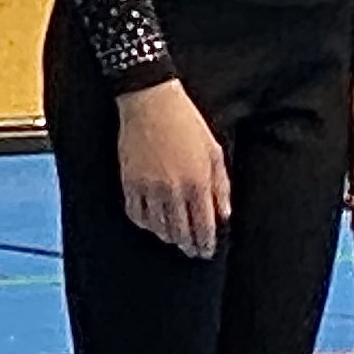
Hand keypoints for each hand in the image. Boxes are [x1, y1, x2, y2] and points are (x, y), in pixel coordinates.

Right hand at [113, 79, 229, 256]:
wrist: (150, 102)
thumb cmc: (186, 123)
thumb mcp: (213, 151)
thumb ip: (221, 186)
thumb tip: (224, 214)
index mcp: (197, 182)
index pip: (203, 226)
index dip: (206, 243)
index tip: (207, 251)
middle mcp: (173, 190)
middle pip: (181, 232)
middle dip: (189, 246)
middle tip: (192, 252)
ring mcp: (148, 188)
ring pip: (158, 227)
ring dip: (168, 237)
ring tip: (175, 239)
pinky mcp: (129, 182)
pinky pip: (136, 214)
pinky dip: (145, 224)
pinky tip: (152, 224)